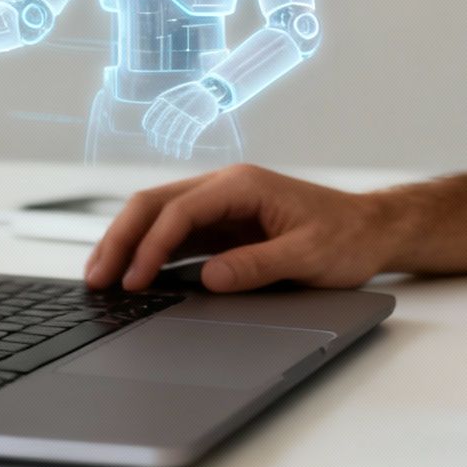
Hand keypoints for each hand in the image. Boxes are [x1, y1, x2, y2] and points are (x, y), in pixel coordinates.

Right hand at [85, 164, 394, 292]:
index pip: (180, 211)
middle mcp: (224, 188)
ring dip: (127, 245)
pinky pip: (173, 235)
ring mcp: (220, 206)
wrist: (370, 230)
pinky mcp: (221, 227)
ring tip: (100, 279)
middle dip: (120, 239)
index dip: (151, 246)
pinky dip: (147, 253)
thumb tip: (210, 279)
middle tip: (96, 278)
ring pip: (157, 217)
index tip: (134, 280)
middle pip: (154, 205)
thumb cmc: (346, 238)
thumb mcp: (308, 256)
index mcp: (242, 185)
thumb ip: (257, 266)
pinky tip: (131, 276)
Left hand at [141, 81, 220, 159]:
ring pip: (175, 136)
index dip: (151, 133)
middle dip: (161, 142)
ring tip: (174, 154)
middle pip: (162, 130)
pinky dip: (186, 149)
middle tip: (162, 149)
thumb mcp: (174, 96)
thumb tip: (146, 126)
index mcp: (166, 99)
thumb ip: (161, 106)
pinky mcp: (198, 121)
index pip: (152, 119)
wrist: (210, 90)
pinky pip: (189, 138)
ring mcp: (187, 114)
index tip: (152, 142)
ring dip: (173, 148)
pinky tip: (185, 155)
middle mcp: (175, 107)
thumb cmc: (188, 95)